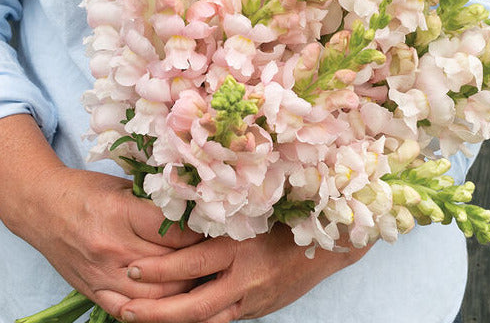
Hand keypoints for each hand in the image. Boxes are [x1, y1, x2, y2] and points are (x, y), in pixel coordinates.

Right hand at [0, 115, 201, 317]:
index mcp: (122, 214)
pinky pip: (131, 311)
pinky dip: (155, 309)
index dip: (201, 232)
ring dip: (184, 289)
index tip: (216, 229)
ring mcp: (103, 275)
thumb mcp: (125, 186)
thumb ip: (157, 203)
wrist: (43, 208)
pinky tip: (173, 301)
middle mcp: (113, 249)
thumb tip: (195, 212)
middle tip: (217, 255)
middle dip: (199, 262)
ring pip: (158, 296)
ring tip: (201, 276)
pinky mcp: (94, 291)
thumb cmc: (86, 191)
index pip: (175, 232)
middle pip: (172, 266)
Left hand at [119, 223, 370, 322]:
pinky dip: (202, 322)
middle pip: (194, 305)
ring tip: (143, 320)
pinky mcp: (260, 310)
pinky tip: (180, 321)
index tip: (133, 267)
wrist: (330, 244)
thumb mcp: (256, 211)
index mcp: (241, 247)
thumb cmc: (291, 217)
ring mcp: (254, 300)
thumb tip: (185, 214)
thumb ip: (224, 218)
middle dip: (157, 312)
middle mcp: (245, 279)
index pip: (192, 262)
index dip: (161, 268)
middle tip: (124, 309)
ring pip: (208, 321)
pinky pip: (225, 320)